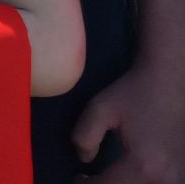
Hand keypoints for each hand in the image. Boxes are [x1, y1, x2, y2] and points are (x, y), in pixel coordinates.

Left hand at [73, 63, 183, 180]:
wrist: (172, 80)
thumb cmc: (135, 92)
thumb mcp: (99, 108)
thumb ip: (84, 136)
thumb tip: (84, 160)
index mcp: (144, 165)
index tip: (79, 177)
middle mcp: (167, 178)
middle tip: (91, 178)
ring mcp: (181, 177)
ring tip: (108, 175)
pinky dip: (142, 182)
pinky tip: (130, 174)